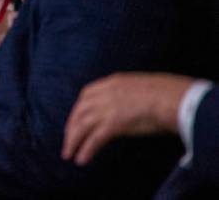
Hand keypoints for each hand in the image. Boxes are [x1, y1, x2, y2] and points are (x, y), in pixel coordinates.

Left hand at [62, 73, 193, 165]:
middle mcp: (105, 94)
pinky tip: (81, 159)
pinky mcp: (113, 124)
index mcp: (112, 82)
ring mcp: (107, 108)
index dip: (79, 109)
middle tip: (68, 141)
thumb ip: (130, 94)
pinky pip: (94, 139)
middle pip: (80, 111)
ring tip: (68, 154)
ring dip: (73, 141)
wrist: (175, 99)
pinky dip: (86, 149)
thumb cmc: (168, 94)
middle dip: (71, 127)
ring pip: (82, 126)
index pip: (86, 95)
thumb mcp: (142, 86)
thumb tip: (132, 105)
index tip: (75, 120)